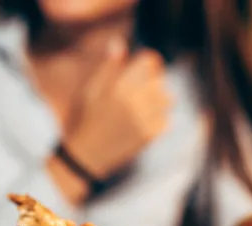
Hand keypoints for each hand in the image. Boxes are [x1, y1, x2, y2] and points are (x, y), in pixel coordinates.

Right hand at [63, 39, 171, 178]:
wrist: (85, 156)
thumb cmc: (84, 120)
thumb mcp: (89, 90)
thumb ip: (107, 67)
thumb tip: (119, 43)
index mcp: (118, 85)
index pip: (150, 61)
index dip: (149, 63)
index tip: (143, 70)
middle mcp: (134, 101)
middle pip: (160, 80)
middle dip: (152, 82)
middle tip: (138, 92)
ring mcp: (144, 119)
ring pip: (167, 99)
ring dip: (158, 100)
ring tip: (141, 108)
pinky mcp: (149, 136)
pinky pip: (166, 120)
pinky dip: (157, 120)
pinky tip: (141, 124)